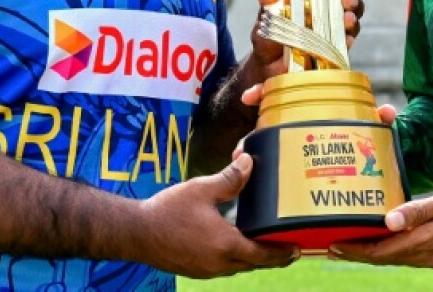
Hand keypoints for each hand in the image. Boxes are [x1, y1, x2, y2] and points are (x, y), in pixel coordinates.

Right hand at [136, 154, 297, 277]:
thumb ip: (229, 178)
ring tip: (264, 245)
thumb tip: (249, 162)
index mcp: (225, 244)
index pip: (262, 254)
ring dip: (253, 258)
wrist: (135, 232)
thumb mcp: (201, 189)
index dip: (282, 253)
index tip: (297, 249)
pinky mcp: (195, 270)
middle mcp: (218, 263)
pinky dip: (235, 259)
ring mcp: (206, 270)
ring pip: (238, 267)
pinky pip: (223, 267)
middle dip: (272, 257)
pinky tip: (234, 245)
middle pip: (253, 264)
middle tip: (288, 248)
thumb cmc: (167, 210)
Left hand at [241, 0, 364, 106]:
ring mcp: (332, 38)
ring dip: (352, 22)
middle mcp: (327, 19)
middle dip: (353, 3)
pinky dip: (347, 44)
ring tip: (348, 19)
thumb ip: (268, 4)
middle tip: (348, 0)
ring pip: (351, 27)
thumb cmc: (268, 39)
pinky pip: (344, 49)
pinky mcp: (333, 57)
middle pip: (349, 7)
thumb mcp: (266, 19)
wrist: (267, 70)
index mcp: (314, 3)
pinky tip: (347, 40)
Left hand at [328, 181, 432, 272]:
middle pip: (388, 259)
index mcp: (429, 240)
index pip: (384, 251)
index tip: (334, 245)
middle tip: (335, 246)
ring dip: (377, 254)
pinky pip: (415, 258)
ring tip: (357, 243)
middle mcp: (432, 255)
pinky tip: (392, 243)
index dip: (357, 250)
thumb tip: (388, 221)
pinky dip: (397, 252)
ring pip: (401, 260)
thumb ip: (420, 210)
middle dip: (361, 253)